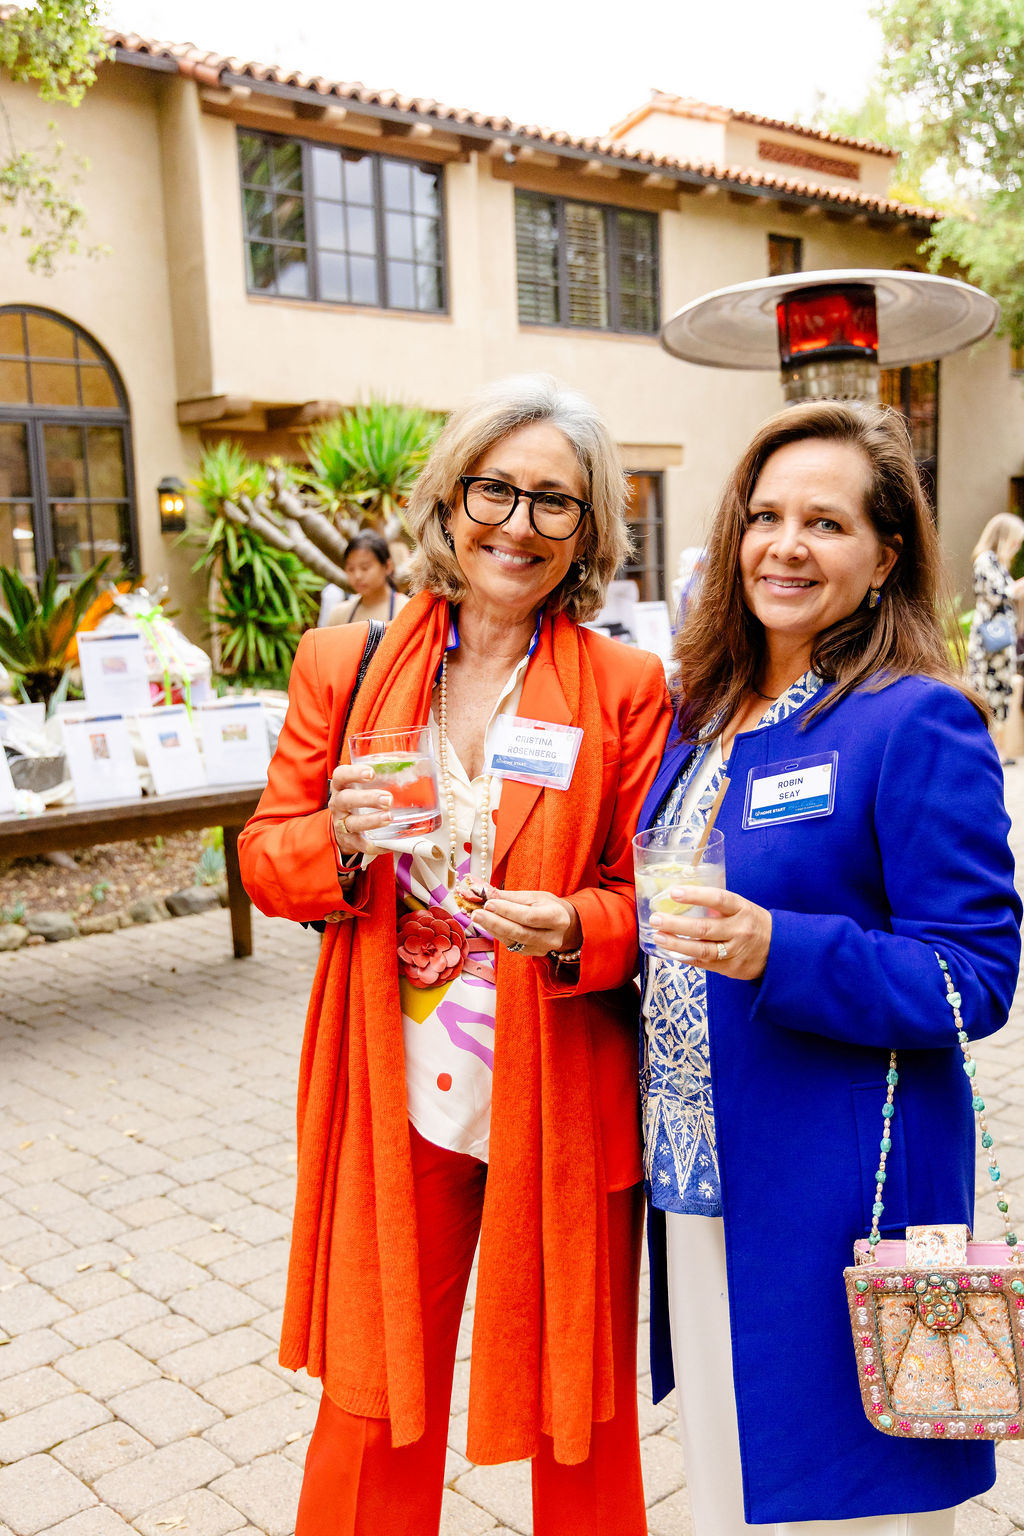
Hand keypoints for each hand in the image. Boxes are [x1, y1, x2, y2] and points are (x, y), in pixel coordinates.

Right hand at [329, 763, 390, 858]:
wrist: (343, 829)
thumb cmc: (358, 803)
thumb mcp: (362, 787)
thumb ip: (381, 777)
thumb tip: (413, 766)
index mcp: (342, 787)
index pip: (341, 775)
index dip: (354, 773)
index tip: (371, 773)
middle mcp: (339, 804)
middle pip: (346, 799)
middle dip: (368, 798)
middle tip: (388, 799)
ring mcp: (343, 823)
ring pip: (353, 823)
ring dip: (372, 820)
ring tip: (389, 817)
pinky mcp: (350, 841)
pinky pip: (362, 844)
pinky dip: (375, 844)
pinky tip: (387, 842)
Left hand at [473, 888, 580, 958]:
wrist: (565, 925)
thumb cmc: (548, 906)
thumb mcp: (534, 896)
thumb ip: (510, 896)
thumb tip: (484, 892)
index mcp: (557, 917)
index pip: (529, 916)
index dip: (508, 911)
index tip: (488, 903)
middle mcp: (551, 937)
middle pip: (519, 932)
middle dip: (495, 922)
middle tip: (476, 913)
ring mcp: (541, 949)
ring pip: (512, 940)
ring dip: (492, 928)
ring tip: (476, 916)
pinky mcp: (530, 954)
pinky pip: (510, 944)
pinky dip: (497, 933)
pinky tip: (486, 924)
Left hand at [649, 884, 771, 980]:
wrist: (779, 951)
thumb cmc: (753, 924)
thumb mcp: (742, 907)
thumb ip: (718, 903)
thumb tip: (685, 891)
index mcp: (742, 909)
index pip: (718, 899)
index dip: (695, 895)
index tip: (674, 892)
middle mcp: (738, 930)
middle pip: (704, 928)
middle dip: (676, 924)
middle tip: (656, 918)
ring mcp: (734, 951)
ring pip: (702, 949)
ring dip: (676, 944)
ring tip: (657, 936)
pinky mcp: (729, 968)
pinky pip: (704, 964)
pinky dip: (685, 958)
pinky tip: (669, 952)